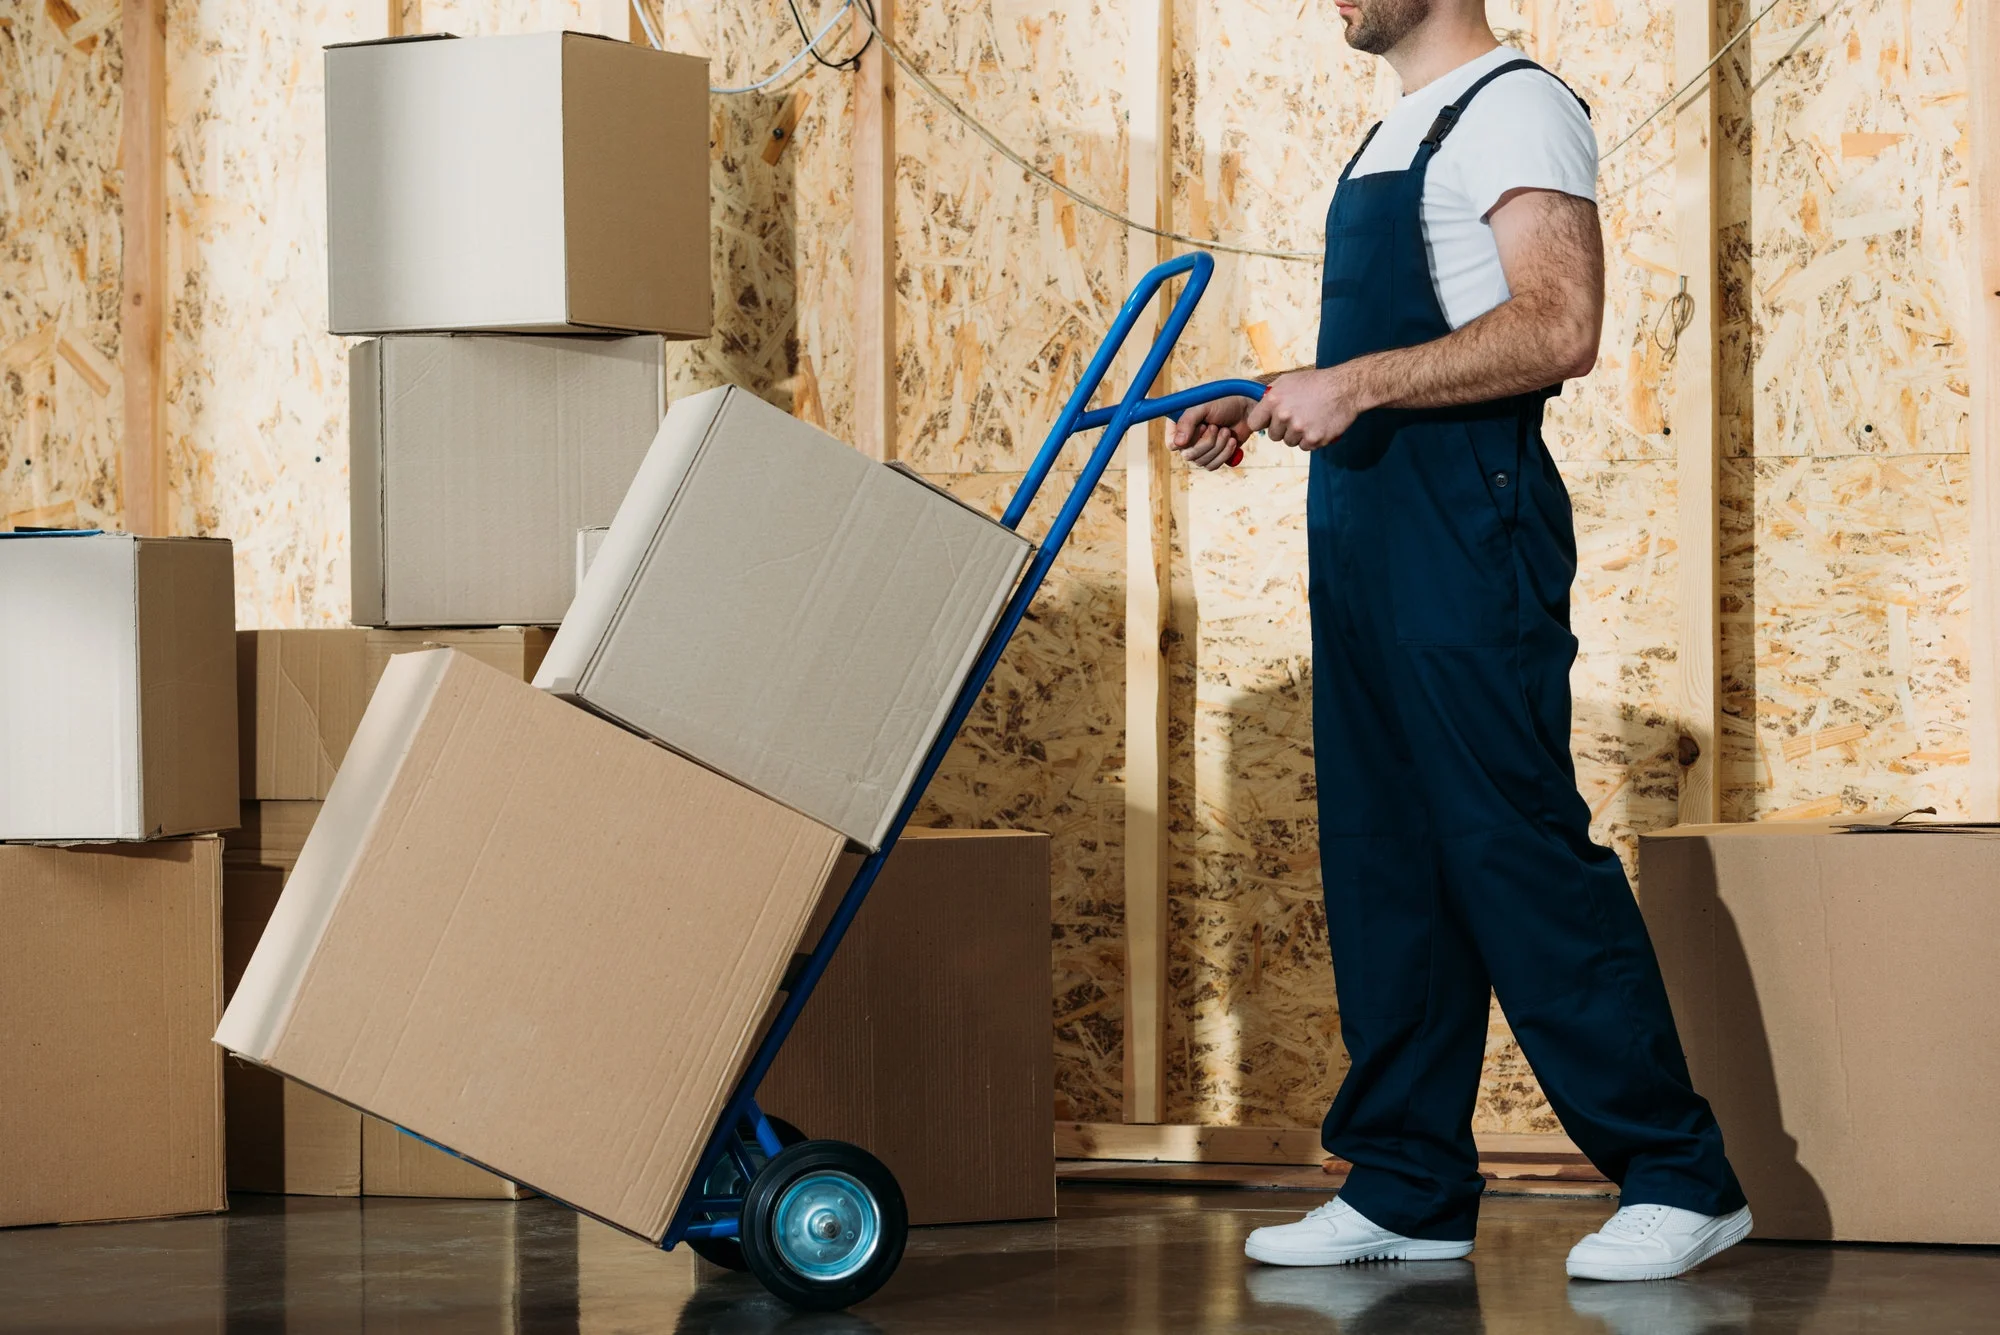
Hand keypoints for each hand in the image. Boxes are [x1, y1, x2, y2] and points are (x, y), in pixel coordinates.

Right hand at [1170, 394, 1253, 471]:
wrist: (1247, 410)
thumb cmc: (1224, 403)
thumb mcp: (1203, 407)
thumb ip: (1187, 422)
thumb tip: (1178, 444)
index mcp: (1180, 425)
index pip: (1172, 444)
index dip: (1186, 440)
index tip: (1202, 426)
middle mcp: (1187, 439)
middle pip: (1188, 455)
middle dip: (1207, 442)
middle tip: (1216, 427)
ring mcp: (1200, 450)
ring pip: (1202, 462)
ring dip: (1219, 446)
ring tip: (1226, 431)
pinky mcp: (1213, 457)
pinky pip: (1213, 466)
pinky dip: (1225, 454)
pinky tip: (1231, 441)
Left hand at [1244, 367, 1368, 450]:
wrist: (1345, 388)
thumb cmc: (1316, 383)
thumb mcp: (1288, 381)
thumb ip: (1271, 395)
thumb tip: (1259, 407)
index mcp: (1274, 400)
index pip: (1254, 423)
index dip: (1262, 423)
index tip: (1269, 422)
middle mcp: (1284, 415)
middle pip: (1273, 436)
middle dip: (1283, 429)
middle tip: (1297, 417)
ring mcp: (1299, 429)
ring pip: (1289, 442)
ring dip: (1298, 435)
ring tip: (1310, 419)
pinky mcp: (1314, 439)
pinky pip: (1305, 447)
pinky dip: (1311, 440)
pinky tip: (1318, 425)